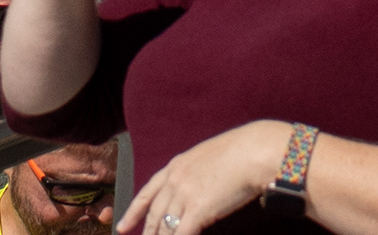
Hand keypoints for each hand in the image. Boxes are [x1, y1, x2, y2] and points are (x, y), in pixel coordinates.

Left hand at [119, 117, 287, 234]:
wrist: (254, 151)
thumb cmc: (240, 153)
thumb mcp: (207, 157)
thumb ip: (195, 174)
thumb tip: (196, 189)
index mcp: (176, 165)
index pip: (147, 192)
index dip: (133, 212)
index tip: (123, 227)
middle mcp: (175, 180)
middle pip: (153, 215)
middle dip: (146, 233)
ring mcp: (184, 195)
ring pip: (164, 228)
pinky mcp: (197, 210)